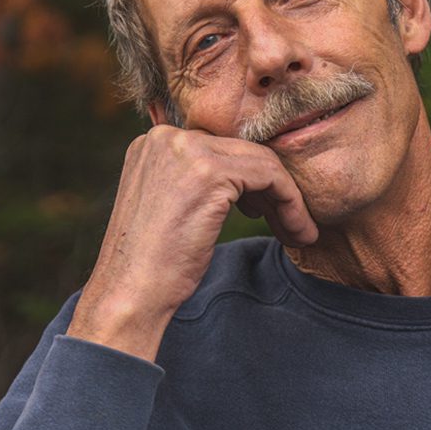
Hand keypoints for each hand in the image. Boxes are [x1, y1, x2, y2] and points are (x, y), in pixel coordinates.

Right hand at [67, 125, 316, 360]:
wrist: (132, 292)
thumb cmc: (154, 265)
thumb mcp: (172, 208)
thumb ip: (196, 184)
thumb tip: (243, 184)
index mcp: (155, 143)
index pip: (221, 148)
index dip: (251, 182)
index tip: (266, 214)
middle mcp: (167, 137)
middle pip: (243, 152)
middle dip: (273, 190)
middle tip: (291, 225)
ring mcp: (187, 150)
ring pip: (262, 162)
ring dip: (288, 199)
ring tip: (299, 233)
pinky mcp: (209, 172)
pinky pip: (270, 176)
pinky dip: (290, 203)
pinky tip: (296, 232)